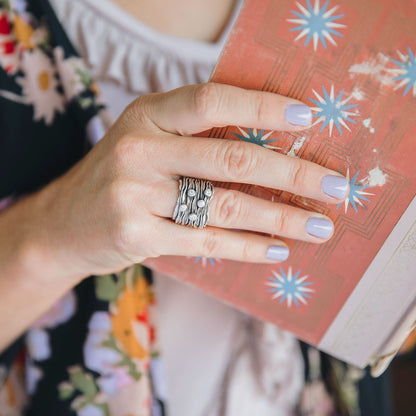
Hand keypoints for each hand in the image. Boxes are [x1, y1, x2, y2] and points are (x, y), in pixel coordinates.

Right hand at [35, 83, 347, 279]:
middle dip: (293, 174)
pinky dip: (247, 247)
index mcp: (147, 115)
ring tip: (318, 226)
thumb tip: (272, 146)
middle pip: (231, 159)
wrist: (64, 223)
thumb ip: (197, 139)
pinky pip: (207, 242)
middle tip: (337, 188)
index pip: (212, 101)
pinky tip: (277, 250)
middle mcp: (139, 150)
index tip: (309, 119)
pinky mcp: (136, 236)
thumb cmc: (119, 176)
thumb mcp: (150, 142)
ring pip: (225, 206)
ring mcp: (135, 195)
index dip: (263, 108)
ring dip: (280, 218)